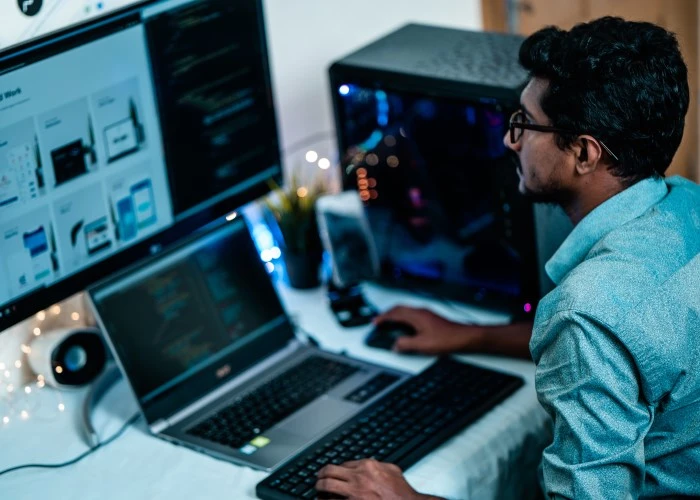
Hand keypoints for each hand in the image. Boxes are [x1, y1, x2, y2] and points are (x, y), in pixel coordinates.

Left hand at [316, 459, 439, 499]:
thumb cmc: (402, 493)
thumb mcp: (392, 471)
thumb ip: (379, 464)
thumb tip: (370, 461)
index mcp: (367, 466)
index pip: (344, 464)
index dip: (337, 469)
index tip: (333, 473)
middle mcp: (358, 477)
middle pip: (330, 471)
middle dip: (321, 475)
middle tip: (318, 479)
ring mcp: (354, 493)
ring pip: (326, 486)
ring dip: (319, 488)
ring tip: (318, 490)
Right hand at [374, 306, 482, 354]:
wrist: (465, 337)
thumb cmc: (448, 339)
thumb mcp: (422, 345)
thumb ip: (406, 344)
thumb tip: (395, 345)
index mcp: (416, 316)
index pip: (395, 313)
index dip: (383, 317)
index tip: (375, 322)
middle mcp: (421, 311)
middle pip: (399, 309)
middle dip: (387, 314)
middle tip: (379, 320)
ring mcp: (427, 314)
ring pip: (406, 310)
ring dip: (396, 315)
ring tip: (389, 322)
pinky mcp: (431, 318)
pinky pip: (413, 314)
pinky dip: (404, 318)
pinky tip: (406, 326)